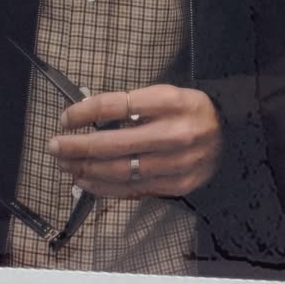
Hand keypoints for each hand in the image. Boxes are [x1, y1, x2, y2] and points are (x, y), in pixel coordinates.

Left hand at [47, 84, 222, 199]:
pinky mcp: (177, 186)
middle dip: (78, 146)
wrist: (230, 135)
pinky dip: (104, 187)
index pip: (118, 105)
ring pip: (120, 171)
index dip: (85, 112)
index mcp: (170, 102)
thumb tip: (86, 114)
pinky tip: (86, 181)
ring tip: (66, 165)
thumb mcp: (165, 94)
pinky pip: (132, 189)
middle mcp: (175, 133)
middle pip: (114, 143)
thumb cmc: (188, 111)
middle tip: (55, 146)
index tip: (65, 117)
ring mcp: (177, 164)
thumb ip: (131, 105)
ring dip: (86, 170)